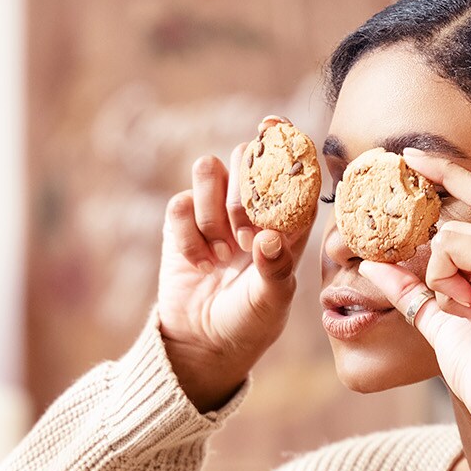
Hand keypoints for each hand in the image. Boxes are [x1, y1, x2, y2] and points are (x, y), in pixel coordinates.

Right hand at [153, 143, 311, 409]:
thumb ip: (275, 269)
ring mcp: (214, 210)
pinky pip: (180, 203)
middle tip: (245, 238)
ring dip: (213, 211)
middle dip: (242, 193)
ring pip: (208, 169)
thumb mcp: (271, 302)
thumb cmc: (250, 321)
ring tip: (222, 254)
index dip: (284, 146)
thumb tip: (267, 236)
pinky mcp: (182, 221)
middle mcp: (252, 205)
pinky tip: (201, 264)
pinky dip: (188, 235)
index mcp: (288, 216)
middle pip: (246, 155)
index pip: (291, 168)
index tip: (274, 128)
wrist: (204, 342)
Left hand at [358, 149, 470, 425]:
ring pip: (449, 234)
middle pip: (462, 214)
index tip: (413, 157)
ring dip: (439, 276)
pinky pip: (448, 248)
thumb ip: (412, 286)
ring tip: (467, 311)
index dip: (450, 173)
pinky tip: (465, 306)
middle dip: (436, 252)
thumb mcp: (439, 317)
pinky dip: (442, 279)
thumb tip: (372, 262)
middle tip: (450, 291)